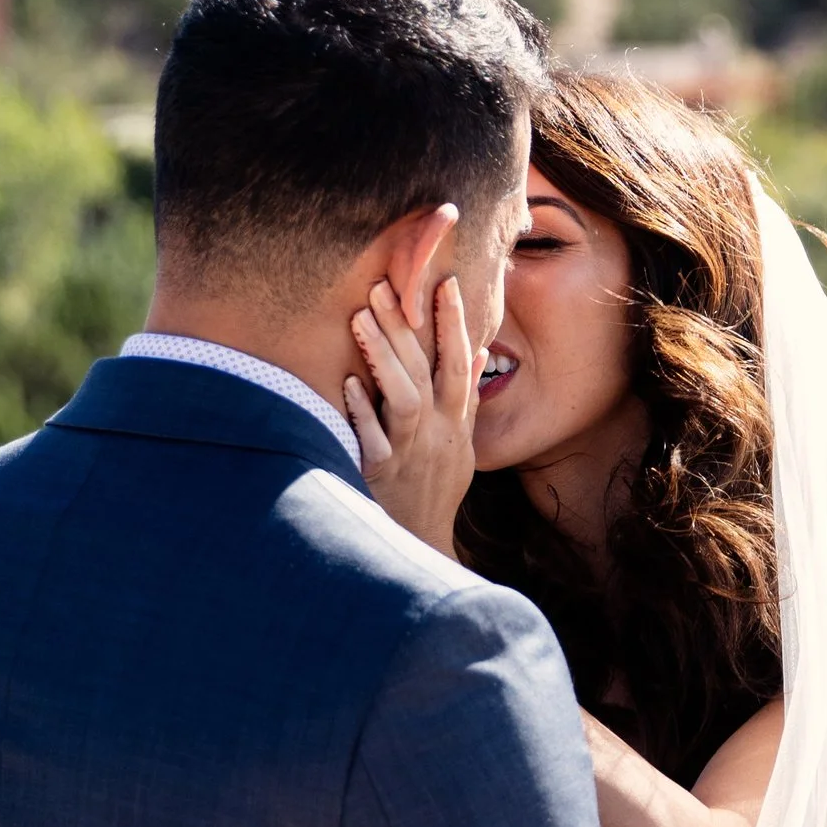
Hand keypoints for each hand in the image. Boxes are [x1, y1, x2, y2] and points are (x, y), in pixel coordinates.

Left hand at [346, 208, 478, 557]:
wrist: (422, 544)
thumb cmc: (436, 488)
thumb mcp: (463, 444)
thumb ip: (466, 397)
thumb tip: (479, 351)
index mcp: (455, 420)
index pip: (459, 361)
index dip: (454, 322)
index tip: (446, 282)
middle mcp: (437, 432)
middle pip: (425, 369)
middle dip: (406, 325)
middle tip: (383, 284)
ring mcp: (411, 452)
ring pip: (404, 397)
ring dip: (384, 357)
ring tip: (361, 317)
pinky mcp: (384, 475)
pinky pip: (374, 439)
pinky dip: (362, 411)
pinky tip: (347, 383)